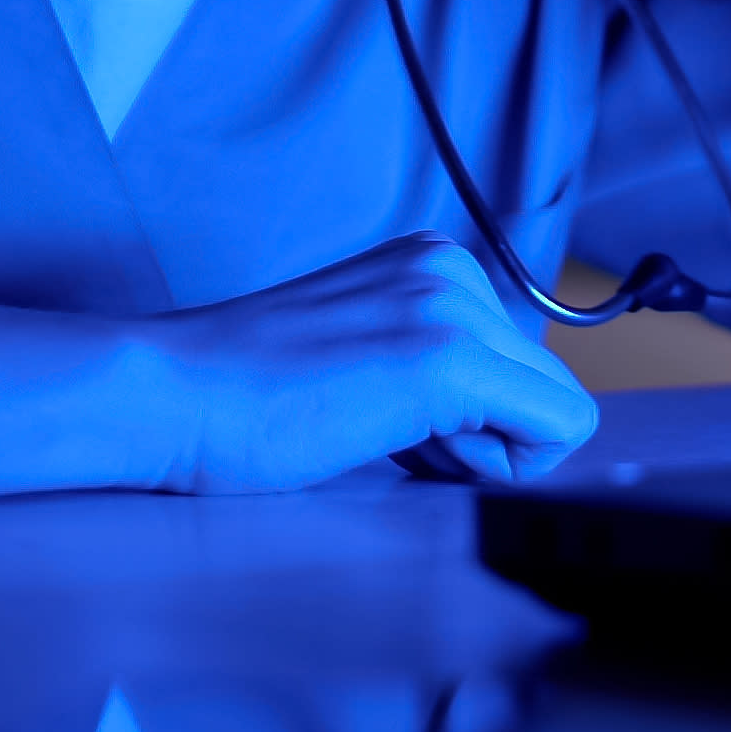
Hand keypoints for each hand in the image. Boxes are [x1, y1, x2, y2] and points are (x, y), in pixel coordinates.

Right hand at [133, 233, 595, 491]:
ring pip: (557, 413)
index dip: (472, 422)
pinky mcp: (449, 360)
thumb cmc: (244, 399)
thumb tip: (505, 422)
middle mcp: (454, 269)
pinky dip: (502, 468)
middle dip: (486, 438)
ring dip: (480, 453)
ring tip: (380, 433)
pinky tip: (411, 451)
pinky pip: (558, 431)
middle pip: (545, 387)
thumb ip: (431, 366)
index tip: (393, 423)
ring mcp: (453, 308)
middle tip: (389, 439)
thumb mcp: (362, 352)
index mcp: (433, 263)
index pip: (518, 364)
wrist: (172, 396)